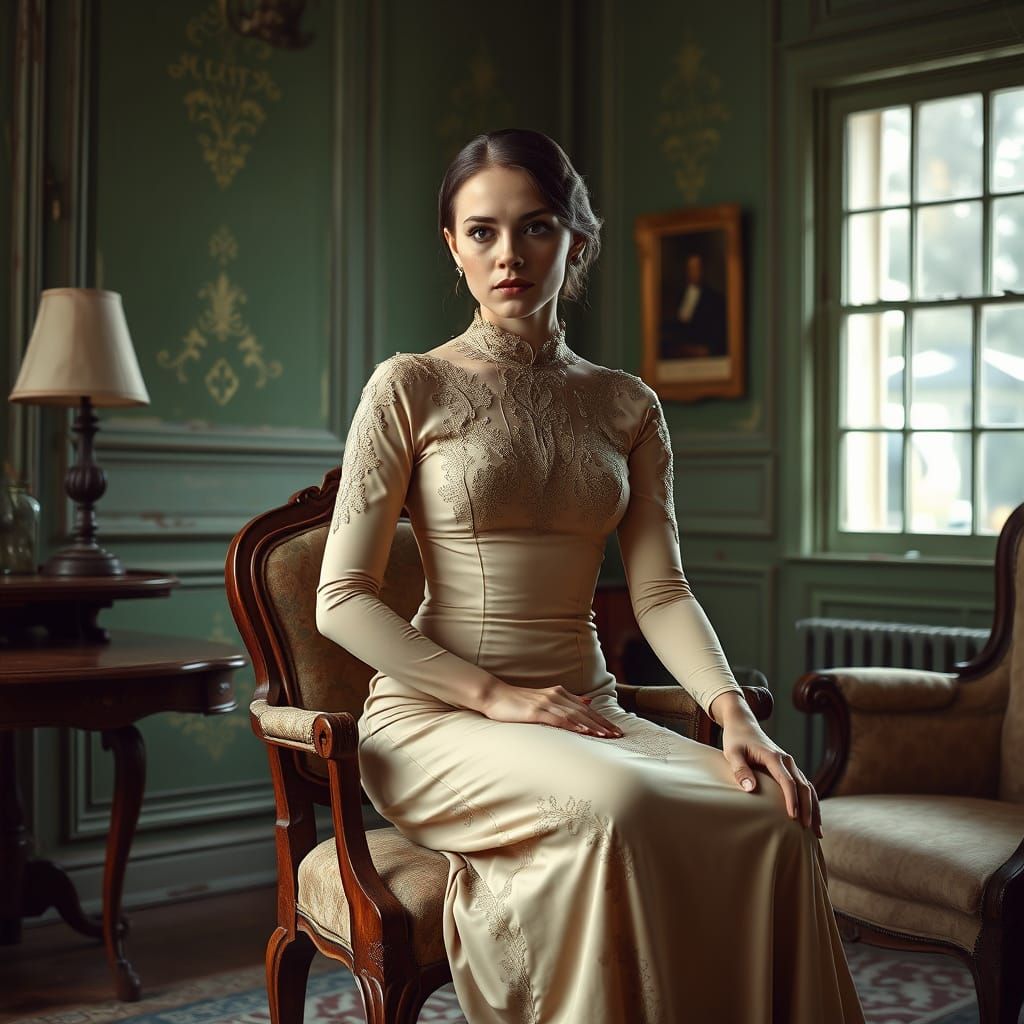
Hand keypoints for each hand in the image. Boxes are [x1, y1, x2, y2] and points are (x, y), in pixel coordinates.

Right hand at [480, 682, 623, 738]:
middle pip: (584, 711)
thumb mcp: (545, 698)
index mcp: (559, 693)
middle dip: (602, 724)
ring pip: (575, 715)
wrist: (495, 696)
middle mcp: (556, 696)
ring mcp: (546, 703)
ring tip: (606, 736)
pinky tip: (583, 731)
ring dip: (592, 726)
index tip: (615, 730)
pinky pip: (558, 718)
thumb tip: (587, 700)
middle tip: (618, 735)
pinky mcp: (536, 711)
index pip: (586, 708)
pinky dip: (573, 724)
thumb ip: (566, 700)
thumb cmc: (518, 701)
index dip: (602, 719)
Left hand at [720, 717, 821, 837]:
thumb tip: (750, 788)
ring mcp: (790, 764)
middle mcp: (787, 760)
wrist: (743, 725)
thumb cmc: (736, 740)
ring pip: (808, 787)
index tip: (793, 817)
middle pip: (803, 786)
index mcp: (774, 757)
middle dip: (808, 808)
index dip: (792, 799)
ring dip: (814, 808)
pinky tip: (813, 817)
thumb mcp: (732, 753)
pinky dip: (811, 801)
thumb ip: (740, 770)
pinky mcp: (789, 768)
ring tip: (817, 831)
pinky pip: (804, 786)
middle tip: (810, 830)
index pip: (787, 781)